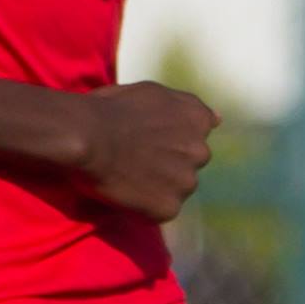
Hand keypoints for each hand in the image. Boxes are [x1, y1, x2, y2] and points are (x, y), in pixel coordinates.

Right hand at [70, 80, 217, 221]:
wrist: (85, 136)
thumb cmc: (109, 109)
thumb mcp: (153, 92)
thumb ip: (186, 106)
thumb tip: (218, 120)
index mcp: (197, 120)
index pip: (196, 133)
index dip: (170, 138)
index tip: (148, 139)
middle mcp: (201, 151)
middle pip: (188, 163)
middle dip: (167, 163)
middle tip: (134, 159)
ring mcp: (187, 182)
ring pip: (177, 188)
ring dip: (158, 185)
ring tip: (127, 175)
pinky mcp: (169, 207)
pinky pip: (160, 210)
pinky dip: (145, 207)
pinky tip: (125, 192)